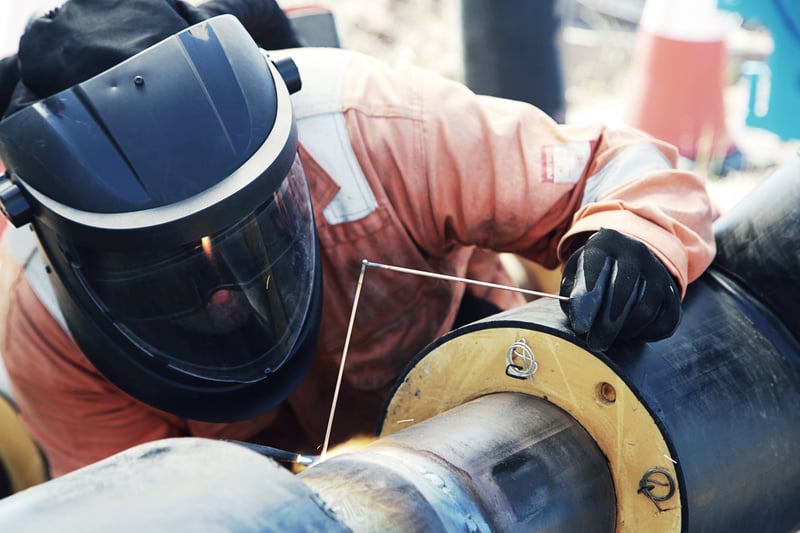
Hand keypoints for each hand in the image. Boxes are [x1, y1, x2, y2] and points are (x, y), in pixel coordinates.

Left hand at [559, 228, 680, 350]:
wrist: (629, 260)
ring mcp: (658, 271)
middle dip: (606, 325)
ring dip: (625, 330)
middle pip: (622, 294)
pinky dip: (648, 333)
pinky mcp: (673, 291)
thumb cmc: (593, 271)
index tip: (581, 327)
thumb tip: (580, 322)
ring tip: (610, 336)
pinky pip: (666, 321)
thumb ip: (572, 294)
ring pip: (644, 310)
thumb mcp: (576, 273)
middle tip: (595, 344)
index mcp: (606, 243)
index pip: (595, 270)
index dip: (587, 302)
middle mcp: (636, 252)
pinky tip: (632, 332)